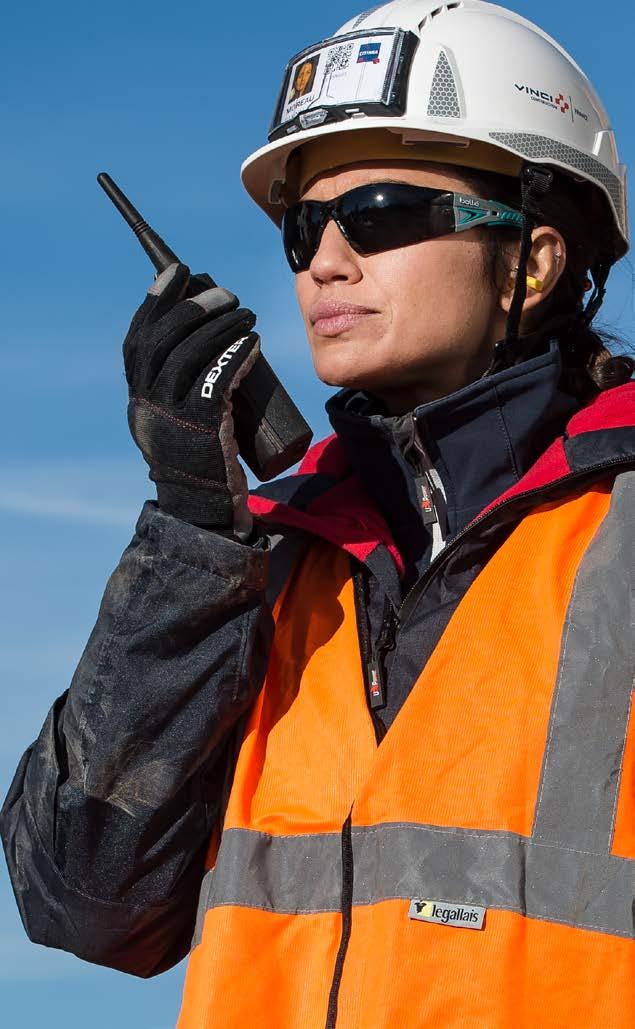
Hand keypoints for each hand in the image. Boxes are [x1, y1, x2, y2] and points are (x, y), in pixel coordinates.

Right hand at [123, 263, 259, 532]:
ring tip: (247, 313)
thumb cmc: (204, 460)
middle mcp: (147, 405)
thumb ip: (183, 388)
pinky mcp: (200, 429)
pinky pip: (215, 380)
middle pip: (162, 341)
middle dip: (193, 308)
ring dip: (220, 326)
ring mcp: (171, 417)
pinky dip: (234, 354)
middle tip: (225, 293)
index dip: (156, 302)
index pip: (139, 341)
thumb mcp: (182, 419)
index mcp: (139, 399)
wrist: (205, 508)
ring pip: (188, 356)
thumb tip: (208, 338)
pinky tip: (252, 341)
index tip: (178, 273)